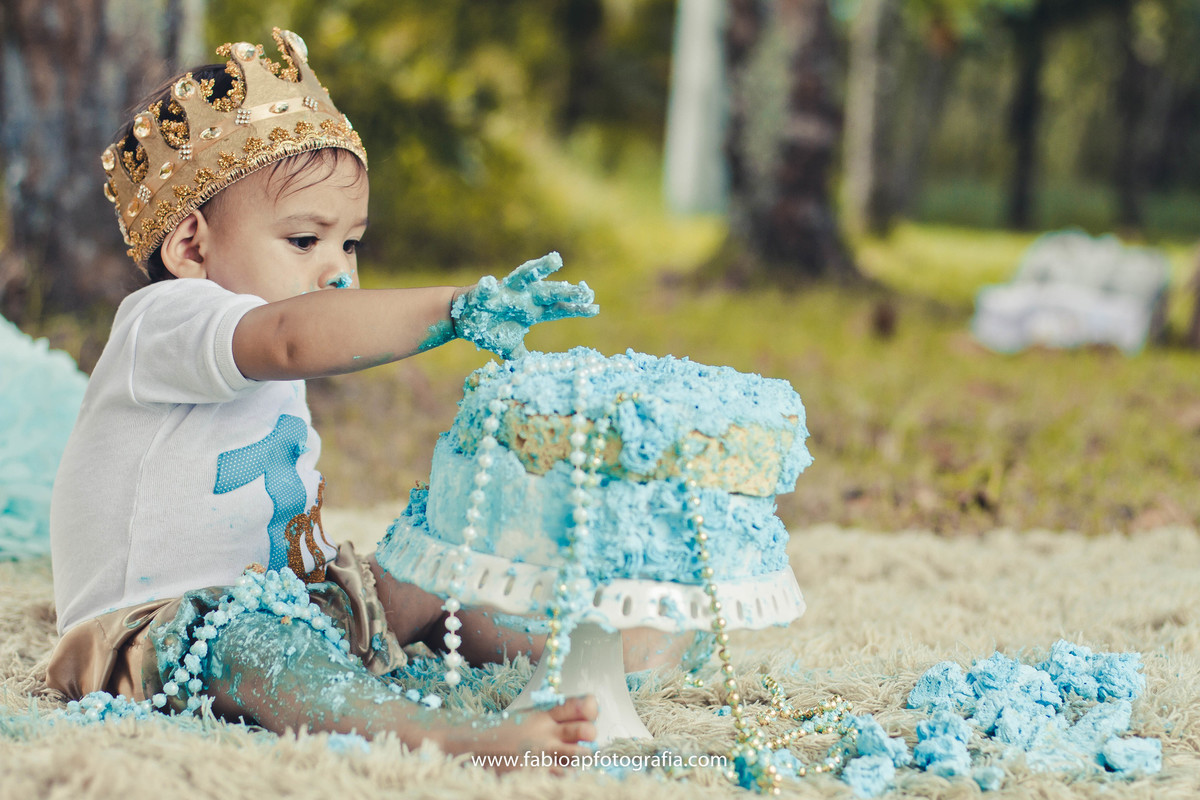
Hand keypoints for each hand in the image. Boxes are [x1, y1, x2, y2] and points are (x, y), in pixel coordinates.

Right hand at [451, 252, 598, 358]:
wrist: (464, 318)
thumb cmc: (491, 329)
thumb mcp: (511, 347)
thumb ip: (524, 357)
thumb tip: (539, 374)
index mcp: (533, 311)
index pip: (559, 310)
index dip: (576, 309)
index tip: (595, 308)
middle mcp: (524, 298)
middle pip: (550, 293)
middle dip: (566, 292)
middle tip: (584, 291)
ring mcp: (506, 291)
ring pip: (527, 276)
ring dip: (540, 268)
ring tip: (556, 260)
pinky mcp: (485, 291)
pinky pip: (486, 288)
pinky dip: (487, 286)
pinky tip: (490, 282)